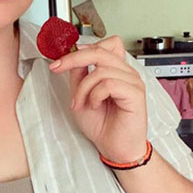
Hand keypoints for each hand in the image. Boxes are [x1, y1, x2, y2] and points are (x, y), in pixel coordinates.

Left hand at [48, 36, 147, 162]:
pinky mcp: (136, 93)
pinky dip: (95, 95)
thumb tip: (72, 57)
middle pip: (100, 51)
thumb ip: (79, 75)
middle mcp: (126, 72)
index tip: (59, 61)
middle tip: (57, 68)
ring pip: (100, 70)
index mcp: (116, 70)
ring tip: (82, 104)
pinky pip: (109, 84)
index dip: (81, 48)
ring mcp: (133, 81)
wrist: (113, 147)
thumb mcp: (81, 95)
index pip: (104, 45)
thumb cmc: (102, 124)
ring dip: (83, 88)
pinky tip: (95, 105)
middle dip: (74, 59)